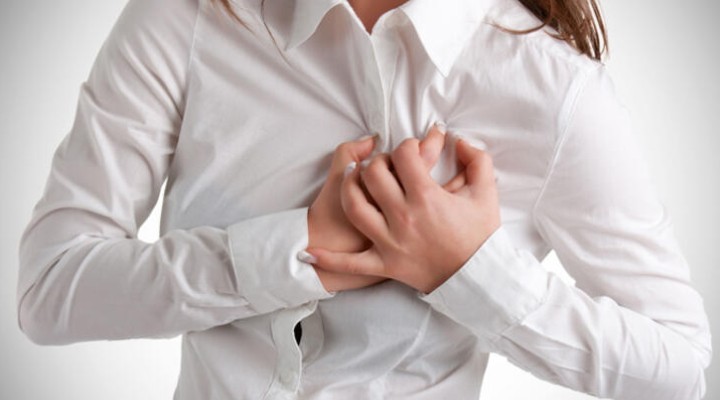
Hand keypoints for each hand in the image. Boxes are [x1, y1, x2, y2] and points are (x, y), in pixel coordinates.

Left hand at [308, 136, 499, 293]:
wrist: (478, 279)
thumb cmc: (480, 237)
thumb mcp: (486, 194)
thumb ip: (478, 160)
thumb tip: (460, 141)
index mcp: (426, 197)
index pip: (403, 155)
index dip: (408, 144)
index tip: (414, 150)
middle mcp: (403, 216)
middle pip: (373, 174)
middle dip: (378, 161)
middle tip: (386, 164)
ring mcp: (390, 241)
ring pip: (355, 206)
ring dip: (348, 187)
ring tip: (352, 178)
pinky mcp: (384, 264)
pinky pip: (351, 262)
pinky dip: (330, 259)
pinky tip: (309, 252)